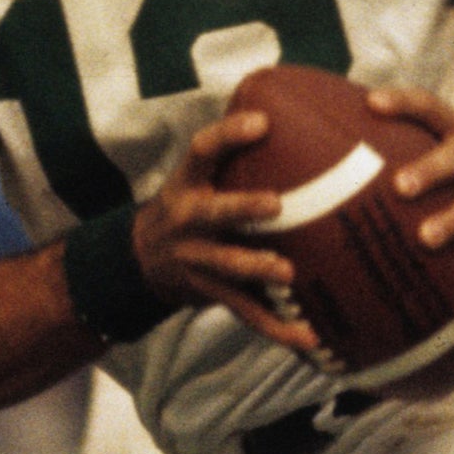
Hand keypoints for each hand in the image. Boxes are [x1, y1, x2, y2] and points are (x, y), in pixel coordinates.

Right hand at [135, 108, 323, 354]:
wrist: (142, 259)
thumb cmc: (191, 205)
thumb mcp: (198, 176)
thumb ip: (235, 154)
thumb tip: (303, 115)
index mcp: (189, 183)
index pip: (203, 150)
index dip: (229, 134)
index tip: (262, 122)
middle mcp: (188, 219)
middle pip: (213, 213)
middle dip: (242, 208)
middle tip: (275, 205)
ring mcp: (196, 260)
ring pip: (227, 267)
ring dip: (256, 268)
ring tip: (287, 272)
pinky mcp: (210, 293)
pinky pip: (246, 313)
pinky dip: (279, 328)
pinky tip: (311, 338)